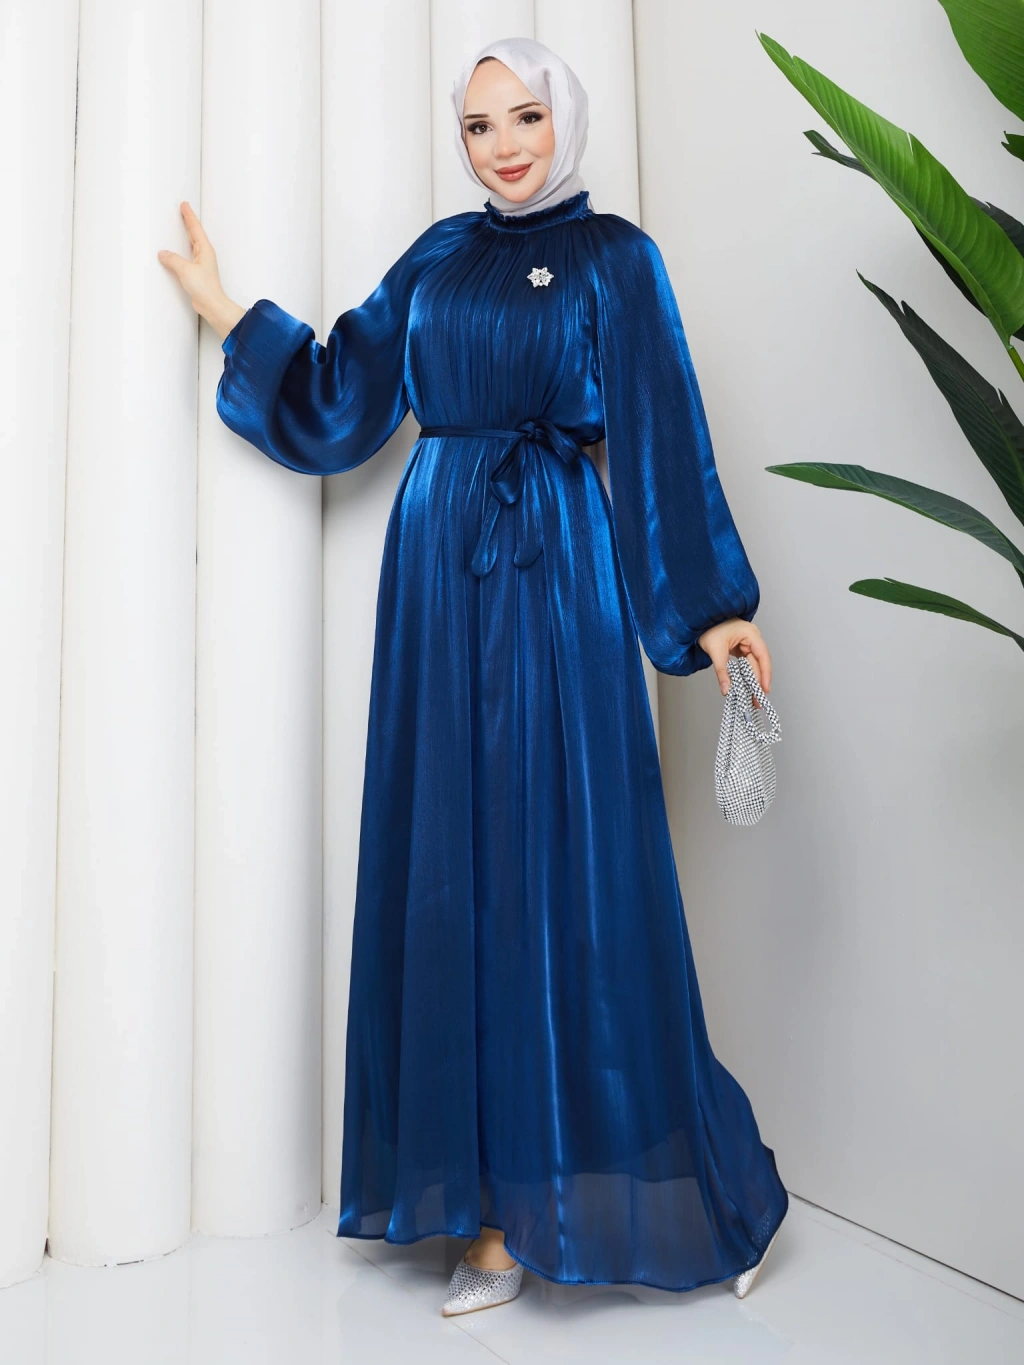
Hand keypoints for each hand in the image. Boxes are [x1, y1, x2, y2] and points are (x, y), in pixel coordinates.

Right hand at [157, 201, 245, 339]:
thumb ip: (172, 259)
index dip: (189, 216)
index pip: (195, 228)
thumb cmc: (205, 288)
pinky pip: (187, 256)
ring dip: (186, 235)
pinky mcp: (196, 273)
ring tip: (180, 226)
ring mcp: (201, 264)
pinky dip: (181, 250)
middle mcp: (204, 255)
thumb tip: (163, 253)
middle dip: (188, 222)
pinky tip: (176, 252)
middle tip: (183, 210)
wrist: (212, 305)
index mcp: (204, 249)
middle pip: (194, 233)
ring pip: (191, 244)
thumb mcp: (185, 269)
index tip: (185, 205)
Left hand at [697, 618, 770, 705]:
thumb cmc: (708, 627)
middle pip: (758, 664)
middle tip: (757, 701)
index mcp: (751, 634)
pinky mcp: (739, 649)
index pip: (763, 656)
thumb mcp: (715, 651)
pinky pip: (744, 665)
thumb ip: (722, 672)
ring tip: (752, 698)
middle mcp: (752, 639)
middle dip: (757, 683)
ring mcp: (746, 644)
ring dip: (751, 682)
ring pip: (751, 666)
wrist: (697, 620)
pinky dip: (744, 676)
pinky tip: (744, 688)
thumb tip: (726, 689)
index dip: (765, 674)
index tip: (765, 689)